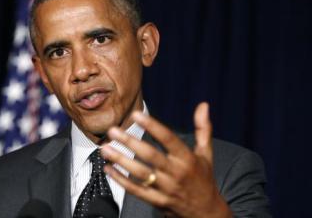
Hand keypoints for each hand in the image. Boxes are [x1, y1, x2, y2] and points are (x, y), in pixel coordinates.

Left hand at [100, 102, 231, 217]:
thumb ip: (202, 128)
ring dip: (121, 161)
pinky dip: (121, 180)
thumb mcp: (206, 153)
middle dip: (130, 142)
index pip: (168, 139)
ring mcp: (166, 189)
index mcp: (187, 159)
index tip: (136, 114)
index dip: (152, 126)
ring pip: (140, 174)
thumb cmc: (204, 178)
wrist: (206, 212)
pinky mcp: (157, 201)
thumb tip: (203, 105)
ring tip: (105, 149)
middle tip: (113, 130)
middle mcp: (176, 173)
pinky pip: (136, 190)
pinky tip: (108, 169)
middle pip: (150, 155)